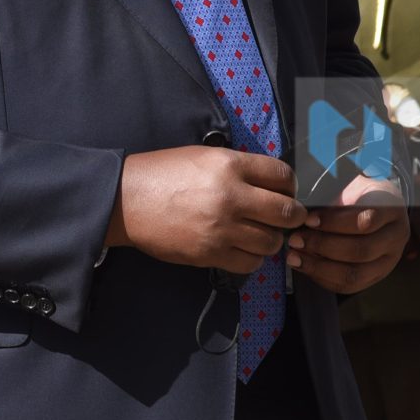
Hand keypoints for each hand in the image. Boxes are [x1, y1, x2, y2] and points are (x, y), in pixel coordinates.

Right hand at [109, 147, 307, 273]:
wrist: (126, 200)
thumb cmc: (162, 174)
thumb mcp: (202, 156)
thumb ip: (237, 168)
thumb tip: (268, 184)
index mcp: (229, 165)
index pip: (282, 176)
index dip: (290, 185)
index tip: (286, 192)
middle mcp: (231, 196)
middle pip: (286, 212)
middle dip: (293, 216)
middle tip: (287, 217)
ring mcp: (221, 228)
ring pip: (271, 241)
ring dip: (271, 239)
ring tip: (259, 233)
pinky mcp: (210, 253)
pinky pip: (250, 263)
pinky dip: (252, 258)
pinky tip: (242, 248)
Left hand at [284, 171, 409, 293]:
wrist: (372, 206)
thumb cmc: (355, 194)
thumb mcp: (349, 185)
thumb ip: (332, 198)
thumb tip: (300, 211)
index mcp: (392, 209)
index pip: (366, 221)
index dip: (334, 222)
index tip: (308, 218)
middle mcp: (396, 237)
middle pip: (360, 250)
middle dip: (323, 246)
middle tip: (296, 239)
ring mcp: (388, 261)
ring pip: (354, 273)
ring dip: (318, 266)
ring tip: (294, 255)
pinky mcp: (374, 278)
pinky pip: (348, 286)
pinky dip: (321, 278)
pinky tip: (303, 266)